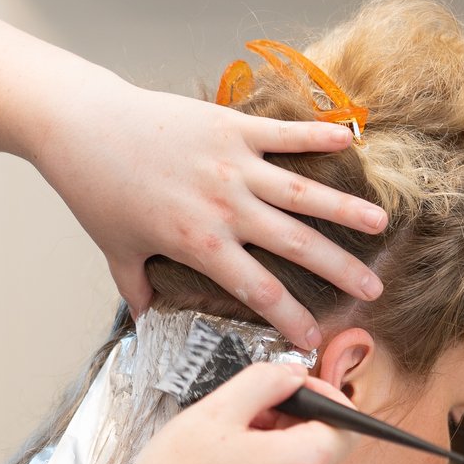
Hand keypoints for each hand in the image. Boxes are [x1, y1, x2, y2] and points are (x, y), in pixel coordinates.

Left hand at [30, 73, 386, 349]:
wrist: (84, 127)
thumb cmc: (97, 190)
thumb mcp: (116, 250)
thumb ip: (138, 288)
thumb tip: (147, 322)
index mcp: (199, 243)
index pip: (257, 289)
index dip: (290, 317)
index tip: (316, 337)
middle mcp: (225, 206)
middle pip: (296, 245)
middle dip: (338, 271)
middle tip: (373, 293)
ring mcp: (232, 163)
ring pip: (304, 191)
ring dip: (345, 209)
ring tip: (379, 226)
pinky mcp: (231, 126)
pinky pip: (284, 134)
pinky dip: (318, 135)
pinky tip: (352, 141)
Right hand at [103, 363, 348, 463]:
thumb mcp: (215, 410)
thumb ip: (265, 381)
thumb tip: (294, 373)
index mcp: (302, 463)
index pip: (346, 424)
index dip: (322, 399)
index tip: (290, 391)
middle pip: (325, 449)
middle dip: (295, 425)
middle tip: (248, 418)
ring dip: (282, 454)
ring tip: (234, 451)